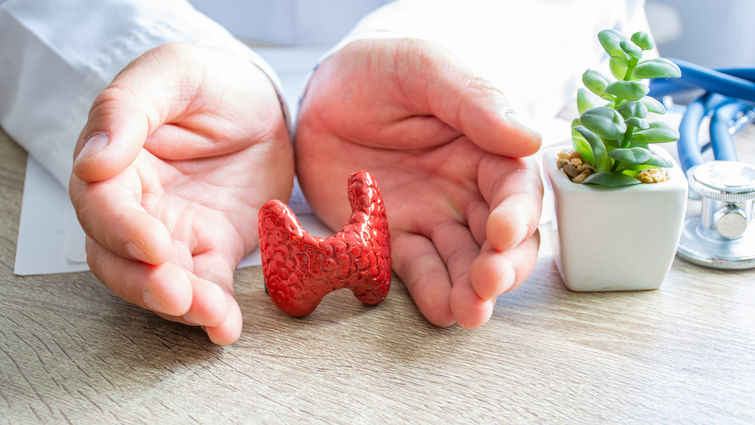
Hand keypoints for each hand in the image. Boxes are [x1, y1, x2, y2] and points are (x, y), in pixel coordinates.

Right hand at [69, 43, 292, 343]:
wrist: (260, 104)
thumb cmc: (209, 83)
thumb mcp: (171, 74)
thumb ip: (127, 109)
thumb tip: (92, 161)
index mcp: (116, 162)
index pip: (100, 204)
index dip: (120, 229)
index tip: (152, 243)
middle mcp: (137, 205)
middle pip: (118, 257)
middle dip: (144, 282)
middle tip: (176, 293)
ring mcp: (174, 231)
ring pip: (160, 281)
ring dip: (182, 305)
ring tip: (211, 315)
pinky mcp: (212, 248)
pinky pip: (208, 285)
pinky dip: (215, 310)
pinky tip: (226, 327)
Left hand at [295, 39, 541, 327]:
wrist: (321, 93)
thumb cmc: (379, 71)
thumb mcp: (424, 69)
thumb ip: (474, 101)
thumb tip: (529, 137)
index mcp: (486, 148)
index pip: (516, 187)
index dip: (517, 213)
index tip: (503, 232)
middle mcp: (466, 189)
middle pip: (501, 237)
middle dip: (501, 264)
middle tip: (488, 283)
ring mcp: (431, 217)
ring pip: (463, 262)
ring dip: (471, 291)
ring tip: (468, 313)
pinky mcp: (392, 238)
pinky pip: (416, 270)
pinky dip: (431, 292)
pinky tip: (441, 310)